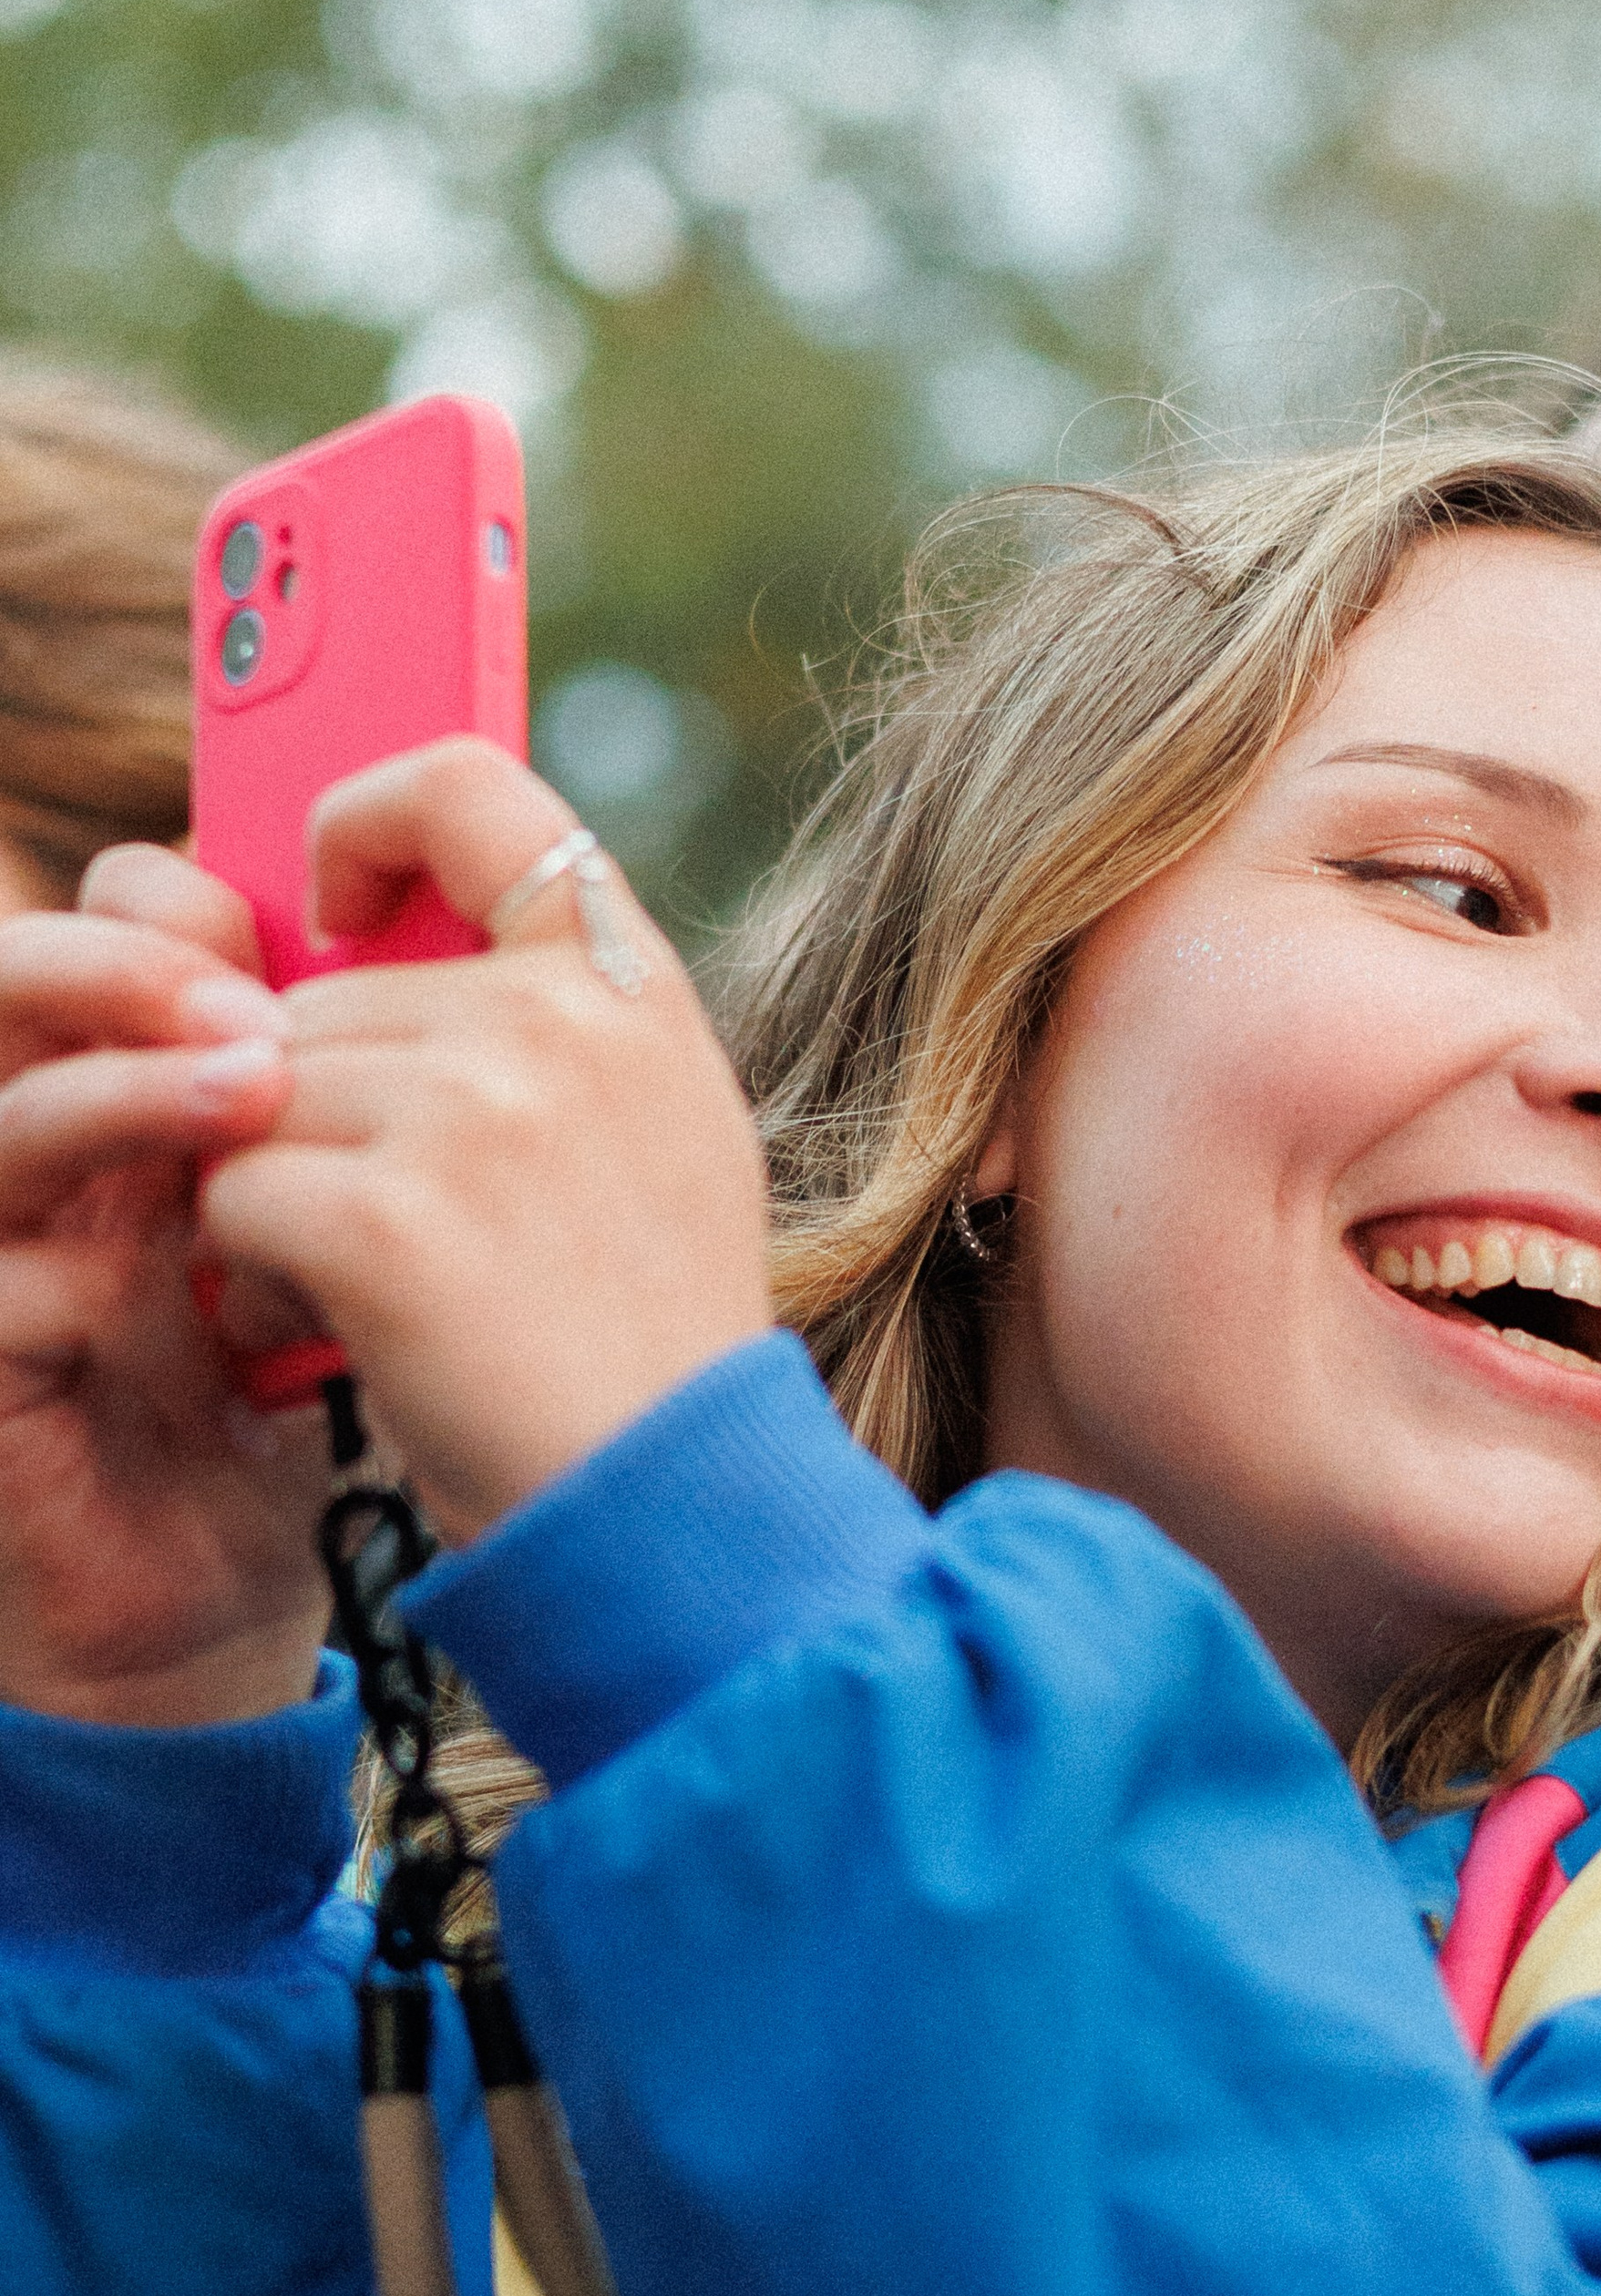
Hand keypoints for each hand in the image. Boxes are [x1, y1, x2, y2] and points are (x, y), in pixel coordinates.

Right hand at [0, 853, 327, 1724]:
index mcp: (142, 1087)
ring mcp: (11, 1245)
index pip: (119, 928)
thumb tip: (455, 968)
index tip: (312, 902)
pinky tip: (173, 1275)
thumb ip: (371, 1110)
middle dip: (123, 955)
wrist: (240, 1595)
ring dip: (116, 1086)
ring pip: (3, 1113)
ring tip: (244, 1087)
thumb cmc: (310, 1401)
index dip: (181, 896)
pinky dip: (89, 1263)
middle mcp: (58, 1149)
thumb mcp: (365, 1228)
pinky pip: (7, 1277)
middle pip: (21, 979)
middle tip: (247, 992)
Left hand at [196, 742, 772, 1545]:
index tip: (328, 899)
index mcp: (628, 988)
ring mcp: (473, 1108)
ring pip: (256, 1098)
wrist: (675, 1506)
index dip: (360, 817)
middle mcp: (555, 1021)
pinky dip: (255, 1276)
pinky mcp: (386, 1212)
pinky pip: (229, 1193)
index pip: (469, 789)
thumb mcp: (660, 1141)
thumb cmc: (645, 1349)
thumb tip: (347, 956)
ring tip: (380, 1296)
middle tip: (401, 1237)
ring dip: (276, 1201)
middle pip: (317, 1002)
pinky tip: (341, 1336)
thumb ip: (548, 1030)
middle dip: (314, 1117)